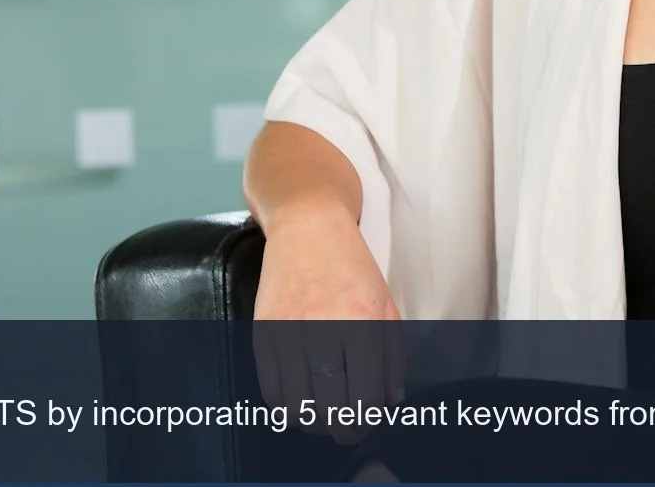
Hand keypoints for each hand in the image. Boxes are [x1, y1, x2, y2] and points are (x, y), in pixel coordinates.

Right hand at [252, 208, 404, 444]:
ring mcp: (289, 332)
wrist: (307, 225)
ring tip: (324, 414)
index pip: (365, 397)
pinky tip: (300, 399)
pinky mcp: (263, 332)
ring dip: (314, 422)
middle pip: (331, 410)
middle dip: (343, 429)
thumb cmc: (350, 266)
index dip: (368, 420)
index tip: (367, 420)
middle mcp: (324, 329)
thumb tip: (389, 401)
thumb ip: (392, 357)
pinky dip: (286, 407)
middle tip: (347, 426)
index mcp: (363, 322)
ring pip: (299, 408)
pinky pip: (271, 391)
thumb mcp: (386, 306)